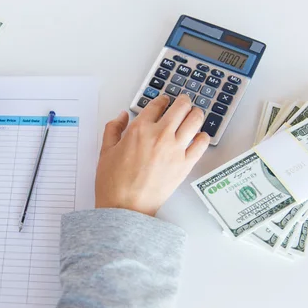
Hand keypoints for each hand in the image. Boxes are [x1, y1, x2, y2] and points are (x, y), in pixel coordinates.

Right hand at [95, 95, 209, 215]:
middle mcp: (160, 135)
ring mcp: (175, 149)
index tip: (164, 100)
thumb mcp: (105, 151)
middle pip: (180, 107)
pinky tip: (200, 136)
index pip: (157, 104)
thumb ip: (113, 129)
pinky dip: (203, 136)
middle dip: (183, 101)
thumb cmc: (114, 183)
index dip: (162, 99)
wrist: (125, 208)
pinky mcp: (185, 165)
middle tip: (183, 102)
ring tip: (194, 114)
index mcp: (139, 129)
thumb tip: (121, 116)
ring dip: (195, 113)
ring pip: (195, 120)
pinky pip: (201, 144)